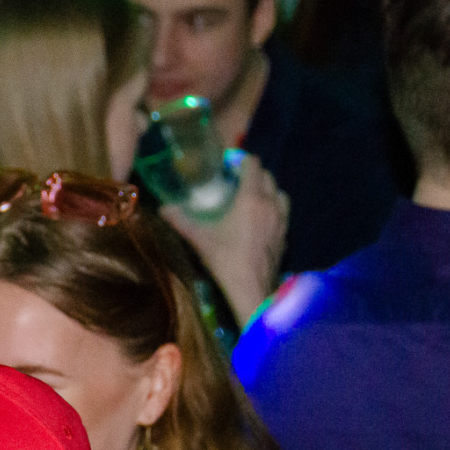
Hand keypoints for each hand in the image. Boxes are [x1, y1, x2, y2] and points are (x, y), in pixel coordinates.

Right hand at [163, 154, 287, 326]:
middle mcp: (270, 204)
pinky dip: (274, 207)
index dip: (242, 161)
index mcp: (250, 199)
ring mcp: (282, 219)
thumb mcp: (199, 238)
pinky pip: (283, 211)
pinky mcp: (286, 233)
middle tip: (235, 181)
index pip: (253, 166)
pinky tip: (261, 219)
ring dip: (267, 189)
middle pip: (268, 176)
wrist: (252, 288)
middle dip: (253, 174)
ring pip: (279, 192)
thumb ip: (180, 221)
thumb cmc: (226, 260)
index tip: (229, 165)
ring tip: (252, 197)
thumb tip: (163, 208)